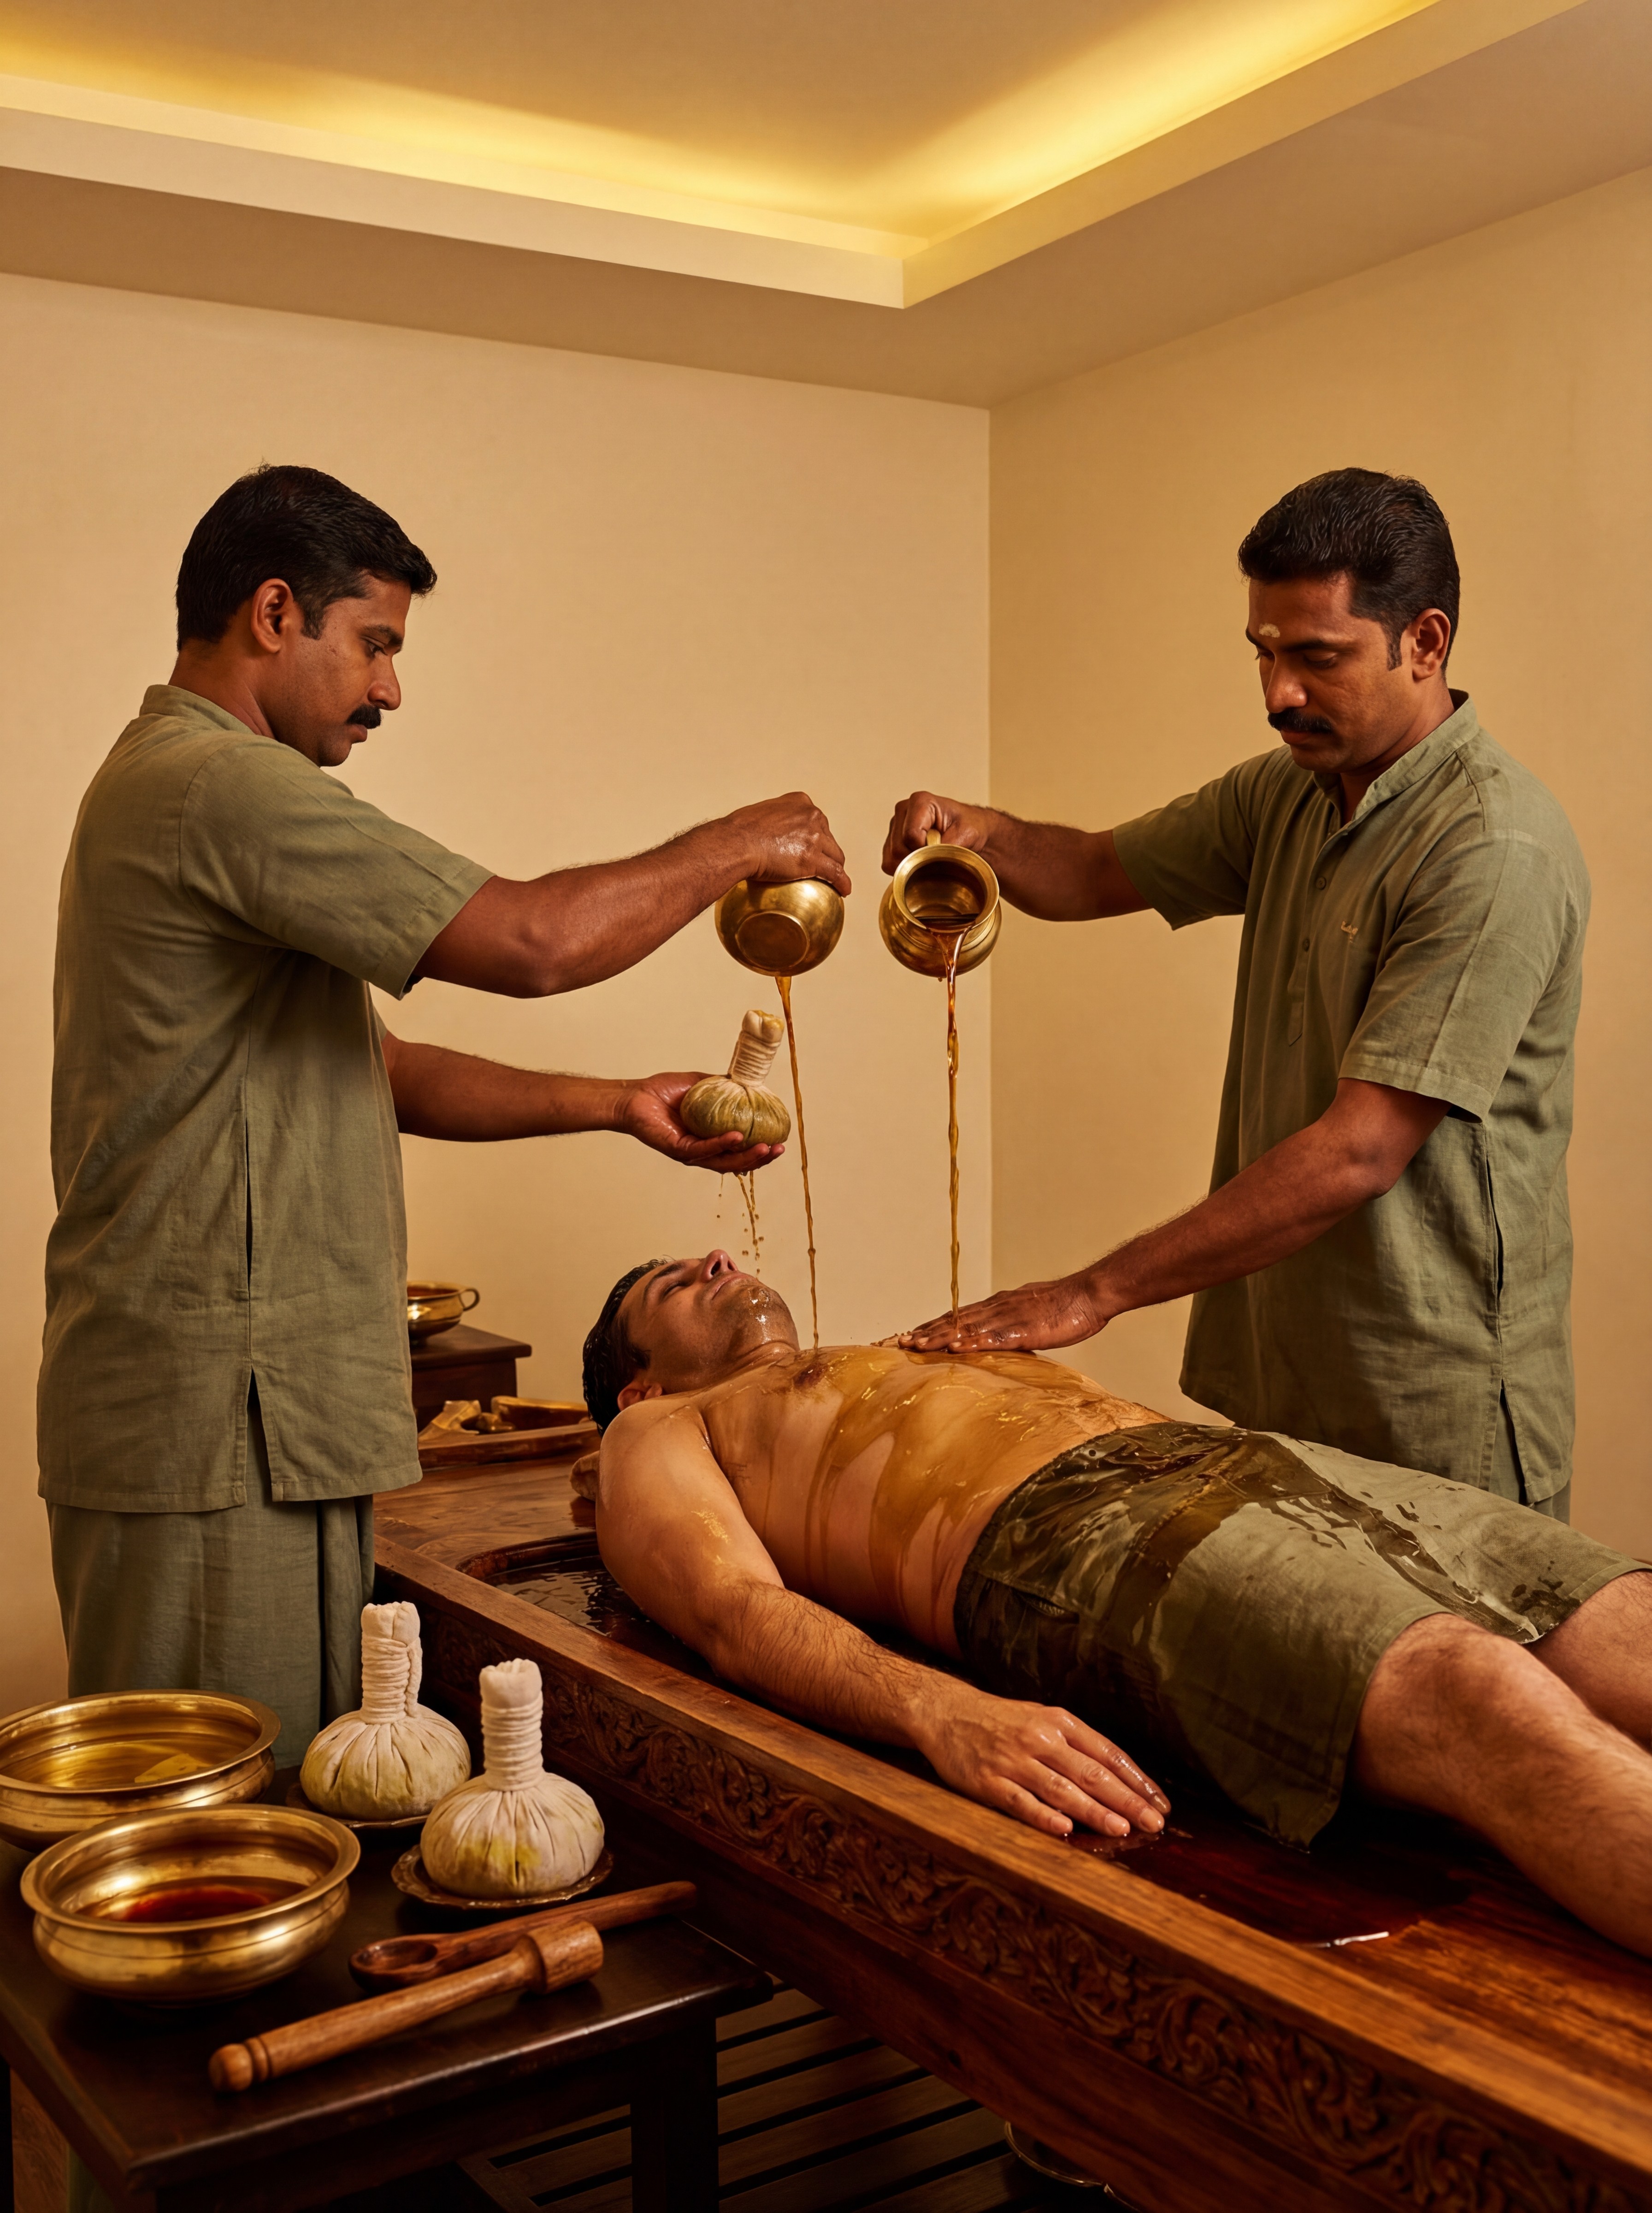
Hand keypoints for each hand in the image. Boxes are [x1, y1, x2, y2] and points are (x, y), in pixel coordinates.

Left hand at [620, 1073, 785, 1174]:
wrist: (635, 1096)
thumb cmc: (663, 1092)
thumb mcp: (701, 1084)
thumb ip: (723, 1086)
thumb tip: (748, 1082)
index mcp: (710, 1139)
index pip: (740, 1150)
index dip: (761, 1149)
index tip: (780, 1141)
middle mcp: (702, 1150)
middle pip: (736, 1161)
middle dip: (760, 1158)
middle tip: (779, 1149)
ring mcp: (691, 1153)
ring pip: (723, 1161)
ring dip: (746, 1156)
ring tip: (766, 1149)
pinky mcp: (678, 1150)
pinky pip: (703, 1149)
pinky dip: (721, 1143)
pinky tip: (737, 1136)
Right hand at [722, 792, 850, 894]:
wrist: (735, 844)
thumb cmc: (737, 833)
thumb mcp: (758, 815)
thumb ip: (770, 823)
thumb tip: (763, 837)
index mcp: (800, 802)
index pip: (816, 821)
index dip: (816, 835)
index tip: (812, 845)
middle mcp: (811, 816)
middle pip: (828, 838)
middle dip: (826, 852)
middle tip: (818, 865)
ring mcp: (814, 838)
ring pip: (835, 856)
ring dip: (834, 867)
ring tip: (834, 880)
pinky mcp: (813, 860)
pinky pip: (835, 874)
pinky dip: (842, 883)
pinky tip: (843, 891)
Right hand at [881, 791, 997, 874]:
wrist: (971, 831)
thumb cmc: (970, 827)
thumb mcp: (966, 834)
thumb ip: (947, 846)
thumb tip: (929, 860)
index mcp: (920, 802)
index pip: (911, 836)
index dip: (925, 851)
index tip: (940, 851)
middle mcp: (903, 811)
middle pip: (897, 849)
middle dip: (917, 860)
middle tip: (936, 858)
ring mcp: (895, 826)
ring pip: (891, 858)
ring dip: (911, 866)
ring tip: (929, 859)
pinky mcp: (892, 840)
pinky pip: (888, 863)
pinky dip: (904, 869)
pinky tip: (920, 862)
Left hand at [897, 1273, 1105, 1353]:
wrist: (1089, 1295)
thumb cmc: (1066, 1307)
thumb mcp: (1033, 1315)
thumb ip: (1014, 1325)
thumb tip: (1002, 1336)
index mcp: (1000, 1305)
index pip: (960, 1316)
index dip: (936, 1325)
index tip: (915, 1334)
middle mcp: (998, 1308)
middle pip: (955, 1321)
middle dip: (928, 1332)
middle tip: (902, 1341)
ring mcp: (1008, 1317)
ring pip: (967, 1328)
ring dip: (940, 1337)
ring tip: (917, 1345)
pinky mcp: (1023, 1329)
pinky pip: (992, 1337)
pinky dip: (972, 1342)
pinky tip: (955, 1349)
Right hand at [912, 1682, 1167, 1839]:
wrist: (944, 1712)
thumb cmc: (1000, 1720)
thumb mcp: (1041, 1719)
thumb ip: (1075, 1744)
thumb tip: (1118, 1777)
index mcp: (1059, 1722)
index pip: (1108, 1753)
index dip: (1136, 1780)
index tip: (1160, 1803)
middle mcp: (1040, 1739)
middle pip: (1091, 1774)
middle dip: (1127, 1800)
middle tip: (1153, 1823)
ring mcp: (1014, 1761)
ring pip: (1061, 1790)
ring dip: (1094, 1812)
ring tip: (1121, 1828)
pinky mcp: (988, 1782)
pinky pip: (1020, 1803)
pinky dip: (1043, 1817)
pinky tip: (1064, 1830)